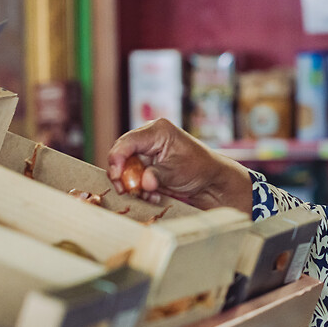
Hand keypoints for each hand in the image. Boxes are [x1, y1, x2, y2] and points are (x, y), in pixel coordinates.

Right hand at [106, 118, 253, 212]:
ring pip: (127, 168)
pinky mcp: (148, 164)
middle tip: (125, 191)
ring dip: (134, 184)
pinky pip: (135, 176)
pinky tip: (153, 195)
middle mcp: (149, 137)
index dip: (117, 159)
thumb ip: (157, 176)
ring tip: (148, 195)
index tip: (116, 176)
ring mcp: (148, 152)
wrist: (211, 180)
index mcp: (157, 131)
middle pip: (122, 155)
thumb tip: (143, 182)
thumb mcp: (177, 173)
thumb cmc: (199, 169)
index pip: (127, 142)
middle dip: (123, 175)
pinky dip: (141, 188)